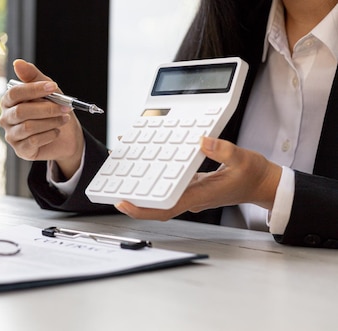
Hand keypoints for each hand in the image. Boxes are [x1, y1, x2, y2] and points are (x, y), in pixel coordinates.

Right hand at [0, 59, 84, 177]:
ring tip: (63, 119)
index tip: (53, 87)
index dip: (34, 89)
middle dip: (46, 109)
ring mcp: (12, 135)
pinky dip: (49, 135)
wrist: (66, 137)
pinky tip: (56, 131)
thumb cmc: (53, 111)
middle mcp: (6, 118)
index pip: (15, 93)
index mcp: (9, 101)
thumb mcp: (48, 91)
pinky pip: (33, 141)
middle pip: (21, 111)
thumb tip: (18, 62)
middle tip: (65, 108)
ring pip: (28, 127)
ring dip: (50, 122)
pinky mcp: (20, 150)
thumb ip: (34, 77)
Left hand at [114, 136, 282, 220]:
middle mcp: (191, 197)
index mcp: (199, 195)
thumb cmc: (254, 175)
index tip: (122, 203)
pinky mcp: (191, 186)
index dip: (141, 209)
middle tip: (111, 184)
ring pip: (160, 194)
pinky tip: (146, 161)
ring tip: (121, 170)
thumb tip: (202, 141)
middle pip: (156, 204)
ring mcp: (190, 193)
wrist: (263, 184)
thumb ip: (223, 150)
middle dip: (132, 197)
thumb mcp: (242, 159)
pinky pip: (168, 185)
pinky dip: (154, 176)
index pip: (165, 208)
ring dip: (141, 186)